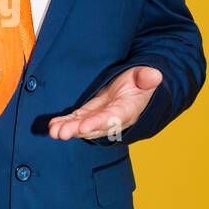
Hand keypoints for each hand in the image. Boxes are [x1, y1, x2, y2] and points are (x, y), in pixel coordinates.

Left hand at [47, 66, 162, 140]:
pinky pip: (76, 120)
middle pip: (94, 127)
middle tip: (61, 133)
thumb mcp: (144, 76)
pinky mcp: (90, 114)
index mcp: (126, 110)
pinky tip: (53, 125)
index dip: (98, 123)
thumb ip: (146, 77)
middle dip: (77, 130)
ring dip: (68, 129)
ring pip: (82, 126)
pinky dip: (65, 123)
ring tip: (54, 131)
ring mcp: (99, 118)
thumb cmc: (139, 82)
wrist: (135, 89)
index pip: (112, 118)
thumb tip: (155, 75)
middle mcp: (112, 119)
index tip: (83, 126)